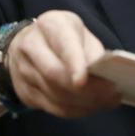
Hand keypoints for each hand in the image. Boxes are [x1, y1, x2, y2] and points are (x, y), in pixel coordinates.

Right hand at [6, 10, 120, 117]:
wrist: (28, 41)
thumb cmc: (62, 35)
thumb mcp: (80, 31)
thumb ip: (91, 50)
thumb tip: (103, 74)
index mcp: (50, 25)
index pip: (63, 46)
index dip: (74, 64)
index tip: (84, 81)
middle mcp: (31, 47)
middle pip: (55, 75)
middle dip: (86, 89)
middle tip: (111, 93)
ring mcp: (23, 71)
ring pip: (54, 95)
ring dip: (84, 103)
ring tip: (108, 101)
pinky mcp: (24, 92)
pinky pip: (52, 107)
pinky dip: (75, 110)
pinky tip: (92, 106)